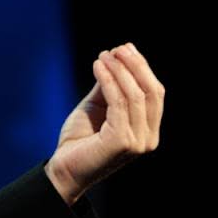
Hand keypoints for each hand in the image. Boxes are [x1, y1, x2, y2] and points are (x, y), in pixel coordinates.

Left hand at [45, 42, 164, 203]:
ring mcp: (137, 142)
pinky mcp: (122, 142)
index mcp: (148, 130)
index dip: (142, 68)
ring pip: (135, 95)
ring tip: (103, 55)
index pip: (155, 93)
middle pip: (152, 92)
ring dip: (119, 70)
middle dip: (135, 65)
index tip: (125, 48)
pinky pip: (118, 102)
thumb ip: (110, 87)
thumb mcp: (98, 107)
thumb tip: (116, 58)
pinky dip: (108, 80)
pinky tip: (98, 67)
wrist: (62, 169)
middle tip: (117, 48)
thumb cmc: (79, 140)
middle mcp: (148, 138)